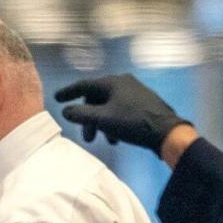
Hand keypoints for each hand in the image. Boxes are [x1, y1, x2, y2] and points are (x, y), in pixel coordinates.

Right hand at [54, 74, 190, 156]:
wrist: (166, 130)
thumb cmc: (133, 122)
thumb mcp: (103, 119)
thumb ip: (82, 114)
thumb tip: (66, 111)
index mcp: (113, 82)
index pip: (84, 85)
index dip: (69, 93)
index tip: (56, 99)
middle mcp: (123, 82)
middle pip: (96, 98)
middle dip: (89, 118)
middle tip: (87, 138)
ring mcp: (134, 92)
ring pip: (109, 106)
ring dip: (102, 124)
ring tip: (106, 141)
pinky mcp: (143, 103)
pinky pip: (120, 110)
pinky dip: (113, 123)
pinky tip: (117, 137)